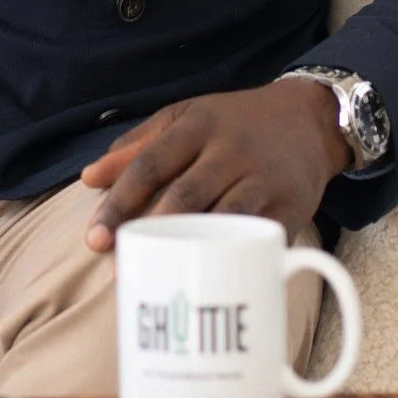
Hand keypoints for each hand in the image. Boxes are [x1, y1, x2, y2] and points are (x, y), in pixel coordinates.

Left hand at [79, 81, 350, 249]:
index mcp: (197, 125)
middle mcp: (231, 149)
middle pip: (183, 195)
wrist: (309, 118)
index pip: (150, 164)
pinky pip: (259, 236)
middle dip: (147, 232)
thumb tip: (89, 178)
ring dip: (188, 251)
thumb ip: (136, 146)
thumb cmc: (234, 123)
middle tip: (116, 266)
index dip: (119, 202)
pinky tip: (212, 280)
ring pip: (221, 218)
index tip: (94, 237)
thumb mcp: (185, 119)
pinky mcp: (292, 205)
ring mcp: (264, 178)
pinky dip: (235, 258)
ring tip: (157, 276)